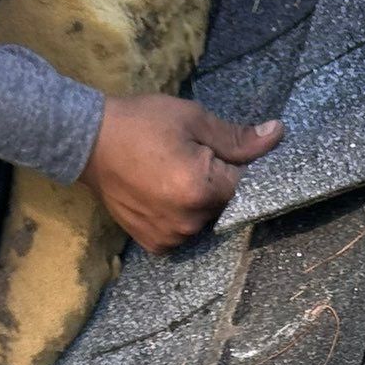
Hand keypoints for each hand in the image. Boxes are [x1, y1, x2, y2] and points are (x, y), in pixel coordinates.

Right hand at [82, 95, 283, 251]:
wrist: (87, 143)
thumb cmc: (141, 123)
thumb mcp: (192, 119)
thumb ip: (236, 137)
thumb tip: (277, 134)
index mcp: (202, 189)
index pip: (246, 184)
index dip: (239, 165)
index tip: (222, 151)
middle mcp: (190, 222)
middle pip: (225, 205)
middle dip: (217, 183)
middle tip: (189, 158)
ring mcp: (172, 238)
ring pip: (204, 220)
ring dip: (198, 201)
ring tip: (172, 175)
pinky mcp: (155, 245)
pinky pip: (182, 232)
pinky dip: (180, 215)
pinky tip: (161, 193)